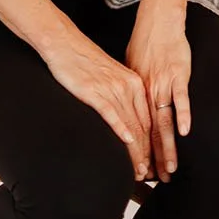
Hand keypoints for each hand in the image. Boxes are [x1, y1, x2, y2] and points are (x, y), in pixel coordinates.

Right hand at [41, 28, 152, 180]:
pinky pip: (111, 112)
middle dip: (148, 154)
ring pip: (130, 124)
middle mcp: (127, 86)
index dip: (153, 145)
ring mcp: (112, 88)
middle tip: (149, 176)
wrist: (64, 42)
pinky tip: (126, 142)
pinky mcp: (95, 90)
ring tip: (139, 170)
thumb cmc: (84, 61)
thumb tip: (126, 117)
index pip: (148, 119)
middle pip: (143, 125)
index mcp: (134, 83)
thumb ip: (121, 95)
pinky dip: (120, 128)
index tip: (154, 163)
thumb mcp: (110, 77)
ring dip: (136, 150)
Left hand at [125, 3, 191, 182]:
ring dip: (167, 146)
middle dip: (154, 159)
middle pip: (150, 131)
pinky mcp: (178, 74)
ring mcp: (163, 84)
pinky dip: (183, 114)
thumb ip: (132, 91)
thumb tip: (128, 108)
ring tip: (171, 169)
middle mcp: (148, 92)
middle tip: (157, 182)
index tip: (142, 173)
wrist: (158, 22)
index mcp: (137, 93)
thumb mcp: (132, 70)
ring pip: (164, 121)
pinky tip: (185, 132)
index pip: (139, 129)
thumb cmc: (145, 44)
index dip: (141, 152)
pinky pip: (180, 97)